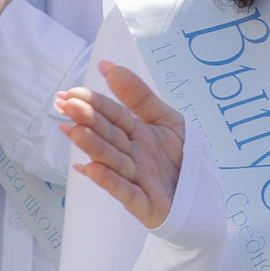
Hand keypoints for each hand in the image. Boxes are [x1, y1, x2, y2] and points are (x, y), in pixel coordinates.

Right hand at [56, 61, 183, 230]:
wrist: (203, 198)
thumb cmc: (183, 158)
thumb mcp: (168, 121)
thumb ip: (140, 96)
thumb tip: (108, 65)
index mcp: (137, 135)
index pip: (114, 116)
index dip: (94, 104)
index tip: (69, 93)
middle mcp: (133, 156)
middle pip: (110, 136)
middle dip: (89, 121)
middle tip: (66, 104)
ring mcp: (137, 180)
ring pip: (113, 161)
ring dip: (93, 147)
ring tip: (74, 130)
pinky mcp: (145, 205)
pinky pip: (126, 192)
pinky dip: (109, 181)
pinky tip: (90, 168)